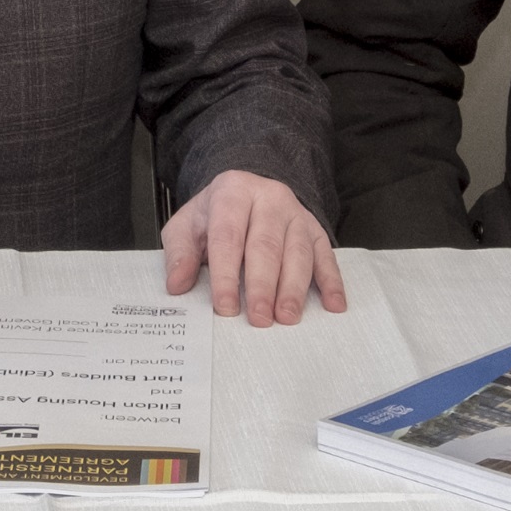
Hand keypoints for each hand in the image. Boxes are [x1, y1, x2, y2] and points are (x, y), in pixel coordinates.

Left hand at [161, 169, 345, 327]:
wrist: (245, 192)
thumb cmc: (214, 216)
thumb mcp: (187, 225)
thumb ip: (179, 253)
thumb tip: (177, 284)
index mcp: (232, 192)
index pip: (228, 237)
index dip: (226, 274)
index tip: (225, 306)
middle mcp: (268, 198)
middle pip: (266, 245)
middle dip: (262, 285)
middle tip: (259, 319)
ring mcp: (296, 213)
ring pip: (298, 251)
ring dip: (294, 288)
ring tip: (287, 317)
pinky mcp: (315, 228)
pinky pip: (326, 255)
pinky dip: (332, 281)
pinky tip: (334, 305)